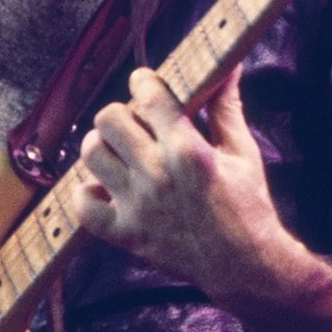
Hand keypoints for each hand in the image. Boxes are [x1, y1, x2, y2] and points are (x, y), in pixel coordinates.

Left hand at [75, 66, 331, 331]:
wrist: (244, 265)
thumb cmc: (248, 206)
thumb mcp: (242, 152)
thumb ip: (226, 108)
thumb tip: (228, 67)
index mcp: (188, 150)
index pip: (148, 96)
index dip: (143, 81)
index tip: (146, 84)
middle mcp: (157, 175)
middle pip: (108, 119)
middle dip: (121, 113)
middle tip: (135, 124)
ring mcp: (137, 205)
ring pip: (91, 154)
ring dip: (103, 146)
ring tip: (120, 152)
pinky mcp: (125, 233)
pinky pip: (82, 205)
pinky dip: (88, 192)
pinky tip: (106, 187)